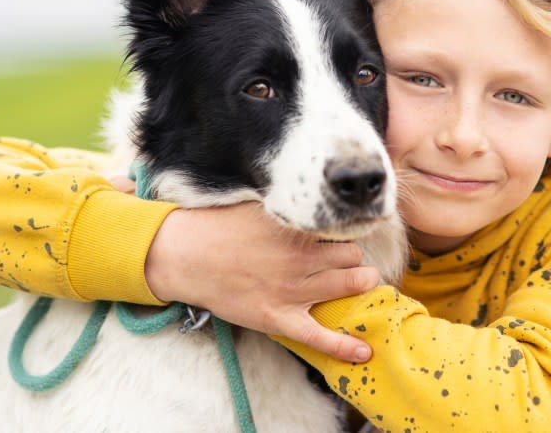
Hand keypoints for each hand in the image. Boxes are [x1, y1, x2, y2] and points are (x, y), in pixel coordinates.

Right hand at [144, 203, 378, 362]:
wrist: (187, 256)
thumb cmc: (220, 227)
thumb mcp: (260, 206)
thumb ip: (290, 207)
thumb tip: (314, 198)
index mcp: (297, 229)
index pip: (344, 230)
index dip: (348, 233)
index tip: (349, 234)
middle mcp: (301, 258)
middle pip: (353, 257)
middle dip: (356, 258)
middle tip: (352, 260)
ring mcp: (292, 290)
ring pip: (348, 286)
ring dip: (360, 284)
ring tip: (363, 283)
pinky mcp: (279, 318)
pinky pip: (319, 336)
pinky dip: (344, 345)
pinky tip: (364, 352)